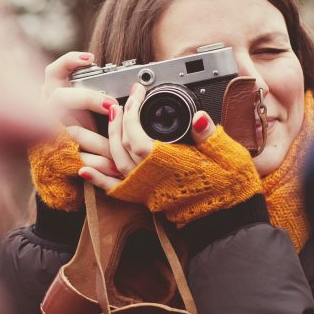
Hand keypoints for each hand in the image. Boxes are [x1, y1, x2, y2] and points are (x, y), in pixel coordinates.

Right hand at [42, 52, 121, 178]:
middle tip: (111, 105)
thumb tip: (135, 89)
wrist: (68, 158)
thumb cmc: (84, 123)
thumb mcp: (89, 105)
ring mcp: (50, 131)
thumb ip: (100, 94)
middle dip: (87, 99)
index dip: (69, 62)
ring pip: (72, 133)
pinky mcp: (57, 154)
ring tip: (120, 147)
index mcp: (54, 92)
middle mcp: (47, 109)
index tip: (91, 59)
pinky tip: (114, 166)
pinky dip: (97, 163)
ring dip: (98, 141)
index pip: (54, 71)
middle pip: (60, 98)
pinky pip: (77, 158)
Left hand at [78, 83, 216, 190]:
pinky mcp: (146, 198)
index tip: (137, 93)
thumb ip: (209, 135)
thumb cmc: (229, 186)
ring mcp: (146, 189)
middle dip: (118, 120)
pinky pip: (115, 188)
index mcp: (168, 164)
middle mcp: (151, 177)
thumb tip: (199, 117)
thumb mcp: (226, 154)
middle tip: (121, 101)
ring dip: (106, 140)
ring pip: (115, 163)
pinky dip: (98, 178)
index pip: (137, 135)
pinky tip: (84, 168)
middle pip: (122, 146)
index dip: (133, 110)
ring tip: (107, 120)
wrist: (228, 220)